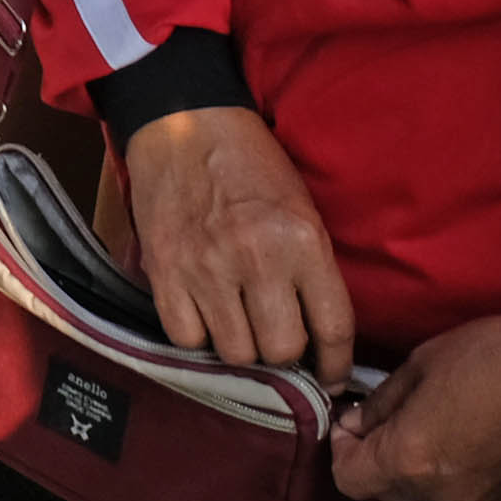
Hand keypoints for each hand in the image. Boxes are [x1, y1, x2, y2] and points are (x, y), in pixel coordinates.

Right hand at [120, 106, 354, 387]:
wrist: (186, 123)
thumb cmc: (252, 166)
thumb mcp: (302, 210)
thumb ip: (312, 273)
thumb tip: (319, 341)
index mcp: (302, 240)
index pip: (332, 328)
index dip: (335, 365)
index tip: (329, 377)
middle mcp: (257, 258)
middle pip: (281, 351)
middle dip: (283, 353)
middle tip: (276, 336)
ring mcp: (207, 268)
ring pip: (235, 353)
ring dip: (241, 347)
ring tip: (239, 323)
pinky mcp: (165, 272)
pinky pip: (187, 339)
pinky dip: (198, 336)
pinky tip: (205, 314)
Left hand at [328, 315, 500, 500]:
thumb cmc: (493, 360)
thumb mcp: (424, 363)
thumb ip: (383, 401)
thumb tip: (359, 422)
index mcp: (408, 460)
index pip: (347, 478)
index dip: (341, 446)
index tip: (353, 417)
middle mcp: (436, 495)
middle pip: (381, 490)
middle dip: (374, 455)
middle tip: (386, 415)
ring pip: (417, 495)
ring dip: (408, 465)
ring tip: (426, 420)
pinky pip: (453, 494)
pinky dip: (443, 471)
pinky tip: (461, 434)